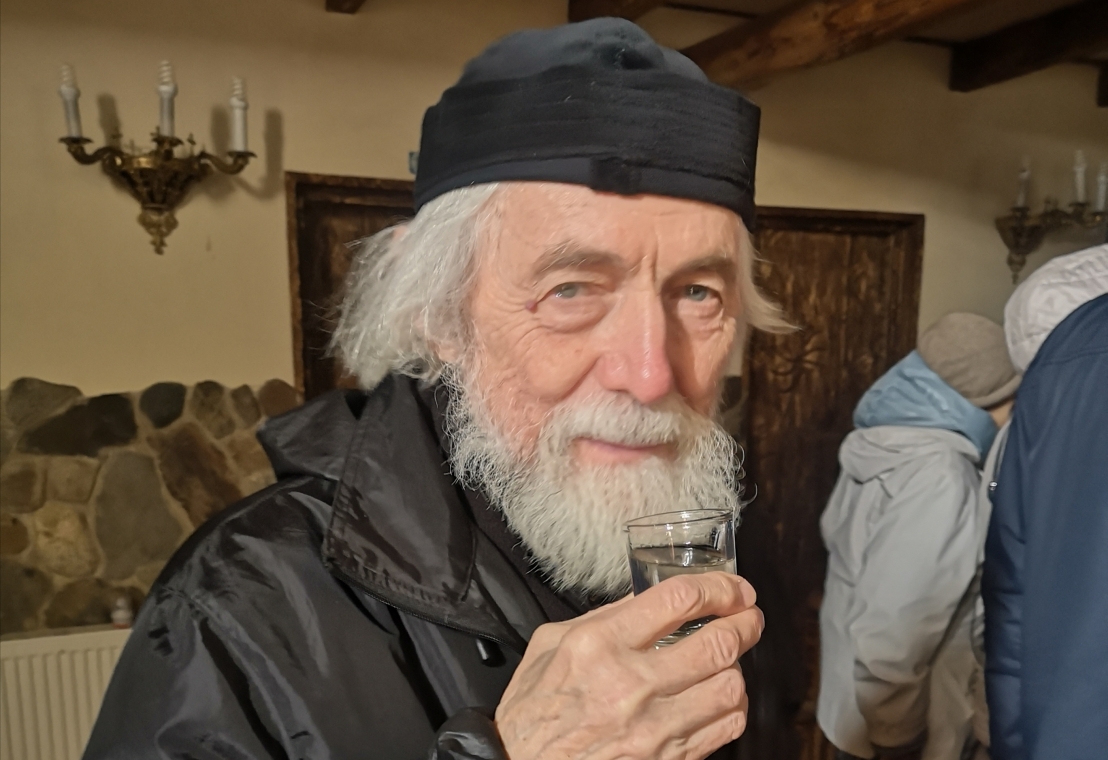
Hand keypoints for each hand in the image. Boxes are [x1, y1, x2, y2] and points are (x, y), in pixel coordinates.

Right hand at [494, 572, 763, 759]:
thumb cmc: (533, 708)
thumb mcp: (552, 643)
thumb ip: (603, 616)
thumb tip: (650, 595)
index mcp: (600, 644)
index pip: (680, 600)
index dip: (720, 587)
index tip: (733, 588)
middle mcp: (630, 684)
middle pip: (718, 642)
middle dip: (746, 622)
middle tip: (749, 616)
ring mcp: (651, 728)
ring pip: (730, 687)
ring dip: (737, 667)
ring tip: (729, 659)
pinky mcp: (666, 759)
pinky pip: (725, 728)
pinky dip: (733, 707)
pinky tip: (720, 696)